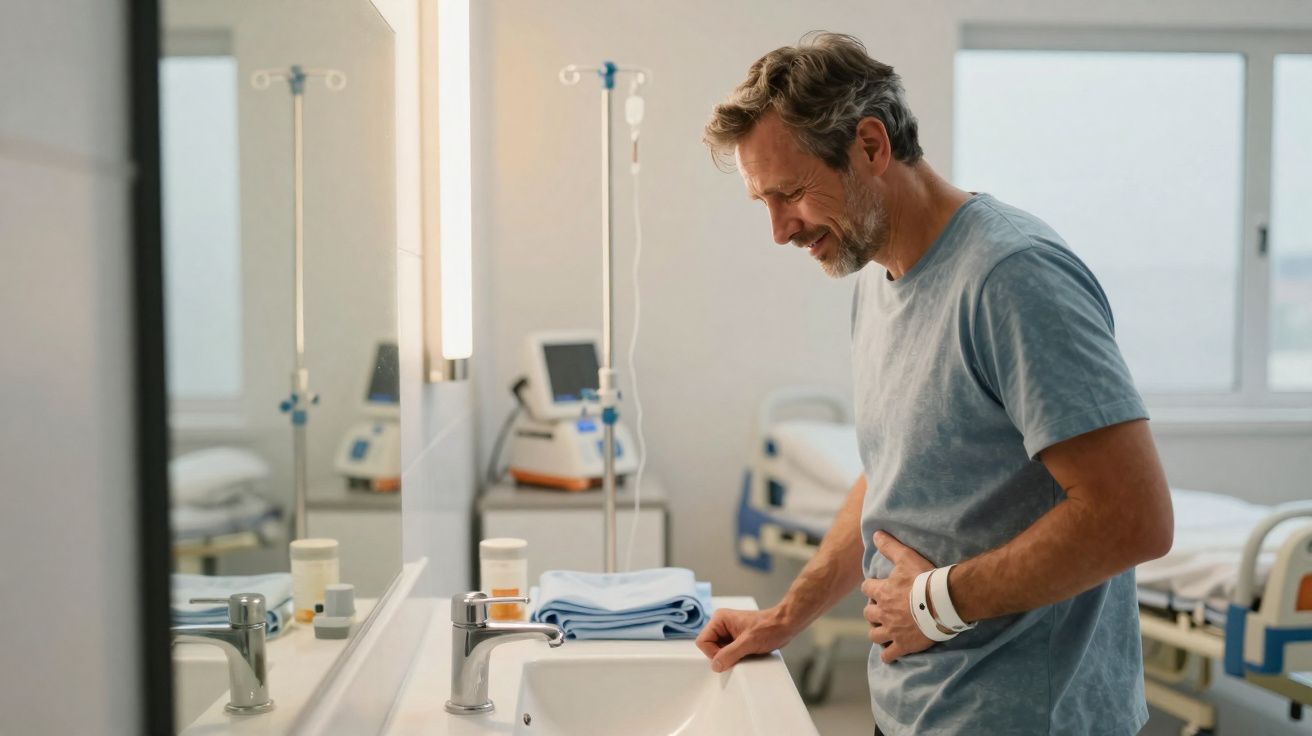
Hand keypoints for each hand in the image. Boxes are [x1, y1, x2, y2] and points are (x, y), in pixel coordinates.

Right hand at [695, 606, 796, 671]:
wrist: (785, 625)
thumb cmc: (770, 627)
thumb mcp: (748, 643)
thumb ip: (729, 654)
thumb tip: (715, 665)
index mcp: (719, 619)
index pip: (703, 642)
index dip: (713, 653)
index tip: (729, 656)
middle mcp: (721, 624)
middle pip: (709, 648)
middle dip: (722, 655)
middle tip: (739, 654)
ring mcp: (727, 632)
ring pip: (717, 652)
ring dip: (729, 657)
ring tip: (745, 652)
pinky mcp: (735, 639)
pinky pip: (727, 653)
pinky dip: (734, 657)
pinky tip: (746, 654)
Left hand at [861, 531, 935, 663]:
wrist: (943, 603)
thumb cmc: (925, 579)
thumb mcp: (906, 557)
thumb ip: (890, 546)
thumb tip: (876, 533)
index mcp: (882, 592)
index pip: (867, 589)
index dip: (871, 588)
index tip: (877, 588)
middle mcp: (883, 613)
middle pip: (868, 614)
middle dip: (873, 611)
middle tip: (883, 610)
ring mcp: (892, 631)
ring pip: (874, 635)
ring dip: (877, 632)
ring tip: (885, 629)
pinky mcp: (903, 645)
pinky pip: (888, 655)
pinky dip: (887, 654)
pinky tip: (890, 652)